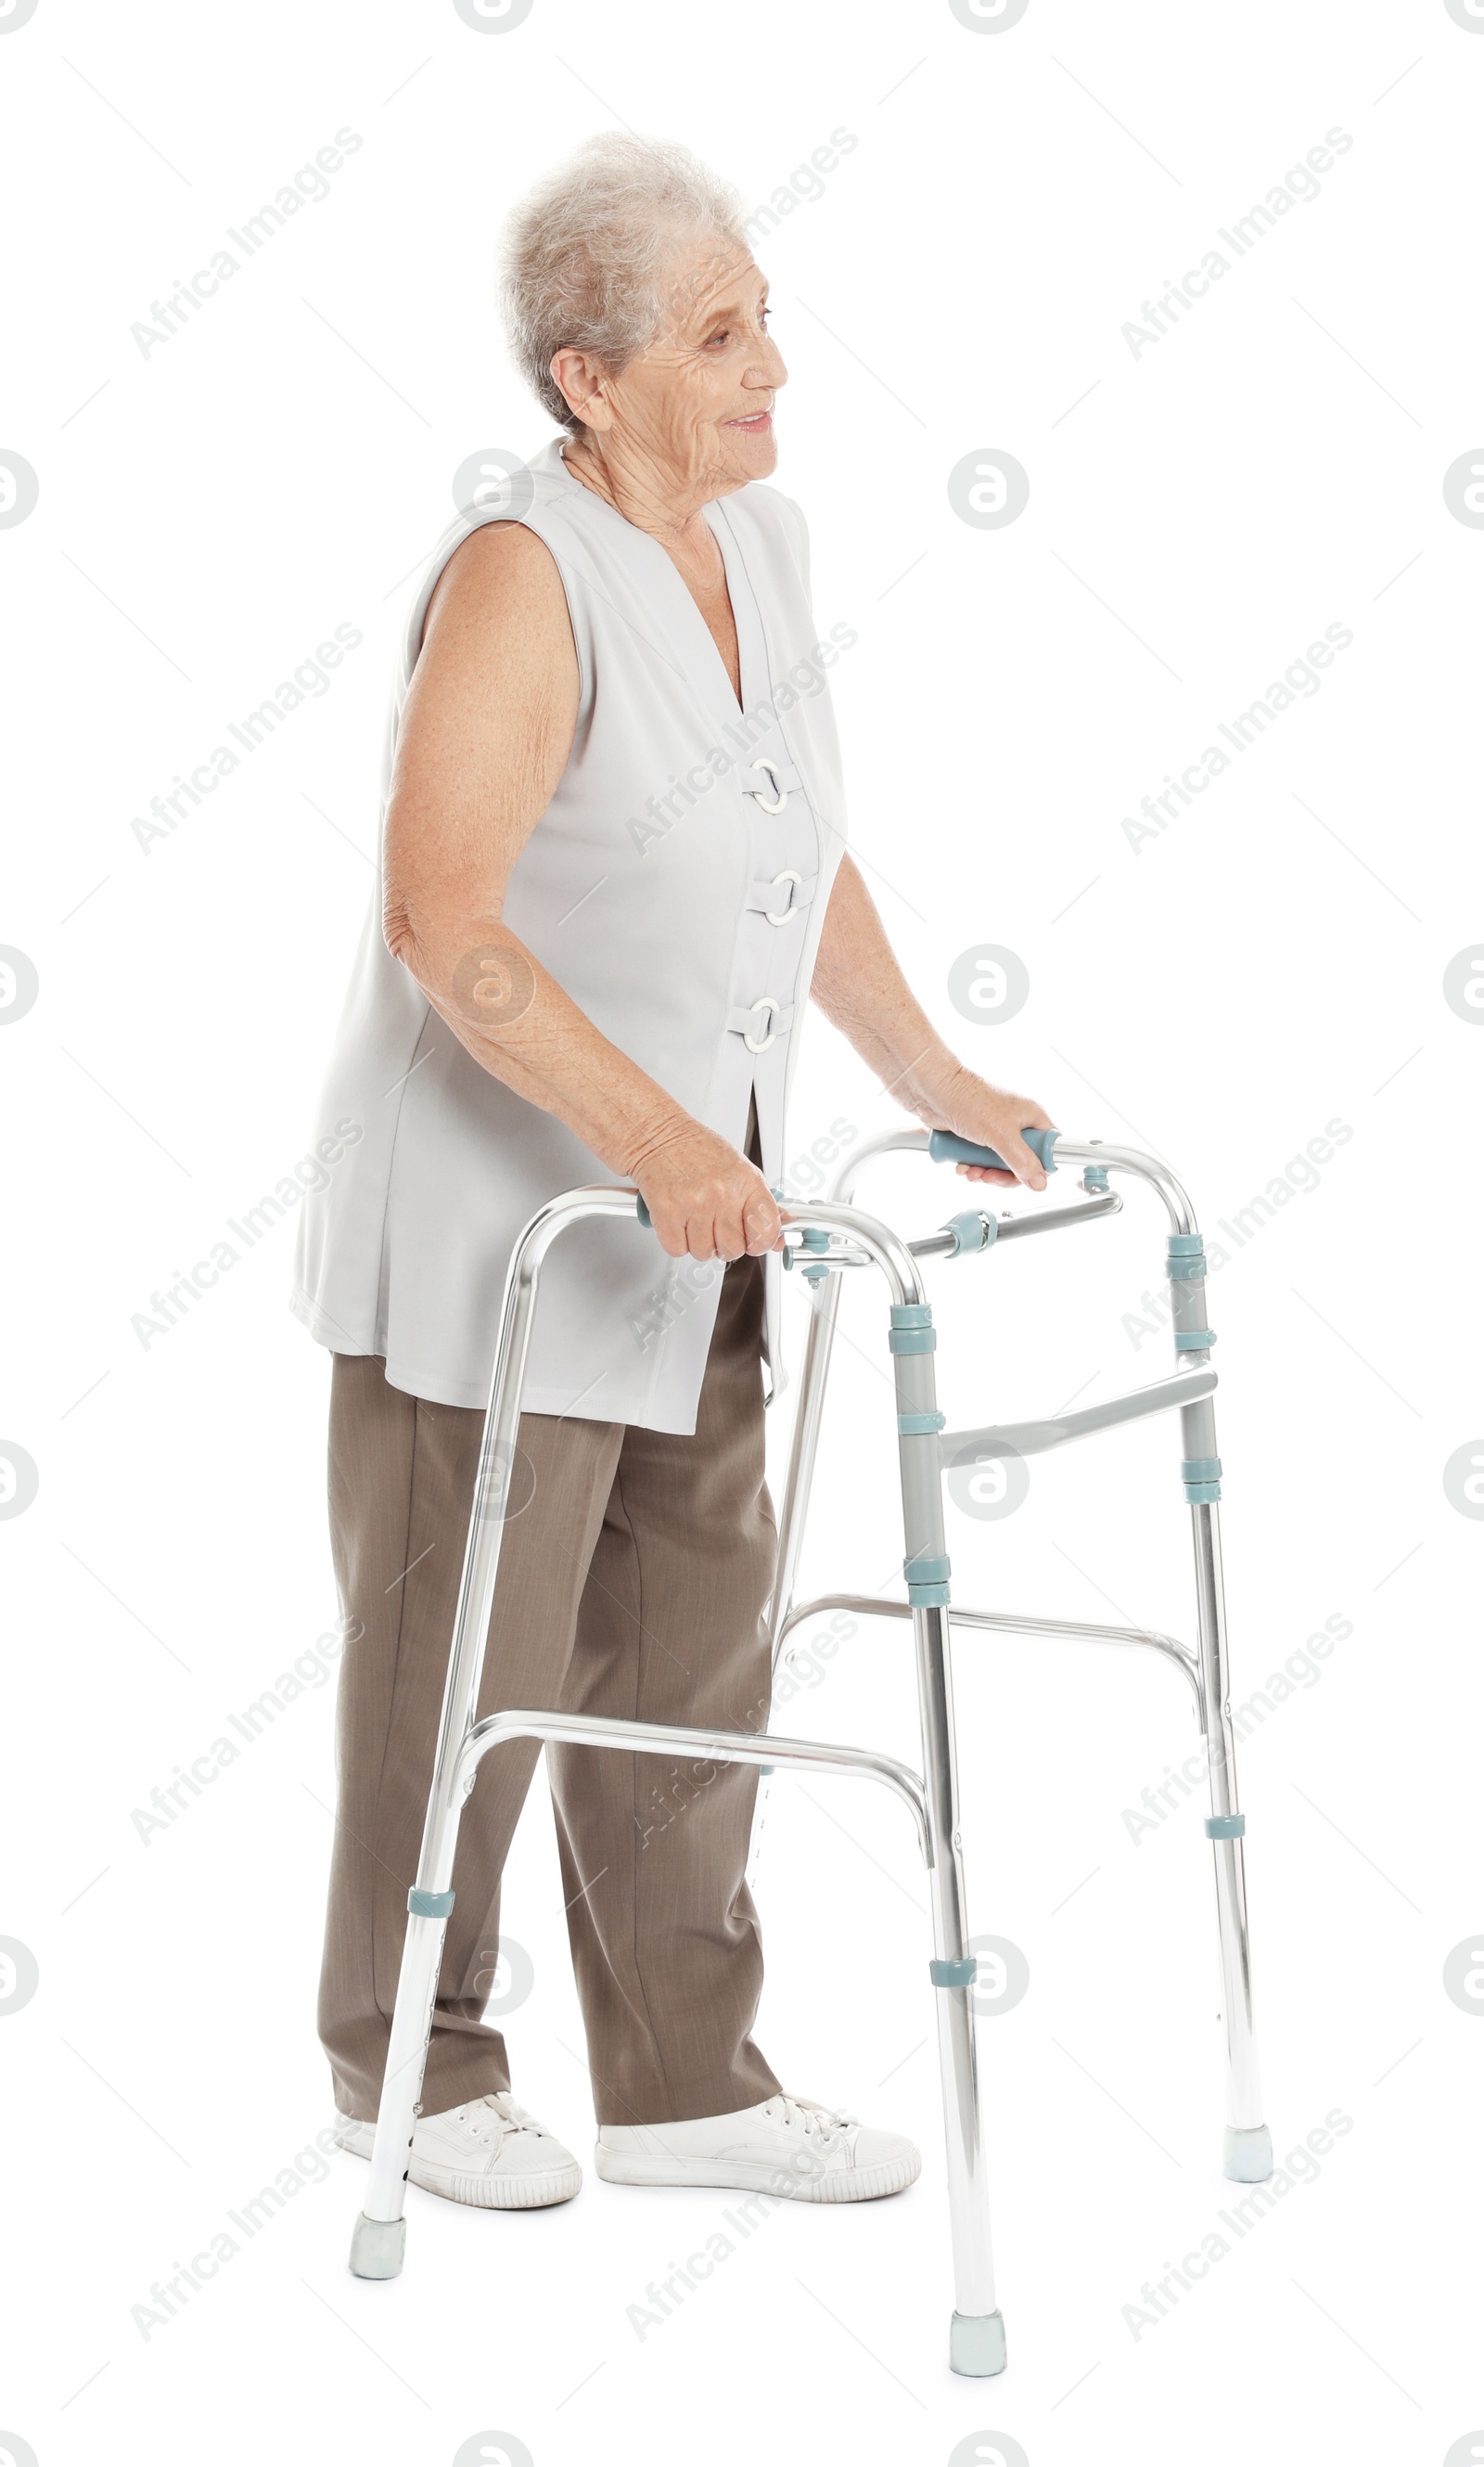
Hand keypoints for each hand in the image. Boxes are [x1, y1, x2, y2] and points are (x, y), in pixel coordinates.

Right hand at [632, 1118, 783, 1260]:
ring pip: (704, 1253)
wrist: (659, 1135)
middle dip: (723, 1244)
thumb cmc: (697, 1149)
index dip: (760, 1242)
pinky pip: (677, 1249)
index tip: (752, 1241)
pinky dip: (676, 1241)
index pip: (766, 1229)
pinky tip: (678, 1221)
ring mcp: (694, 1204)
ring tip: (694, 1219)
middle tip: (715, 1226)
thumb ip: (759, 1201)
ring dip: (698, 1243)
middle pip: (733, 1249)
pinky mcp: (667, 1212)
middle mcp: (722, 1193)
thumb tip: (782, 1226)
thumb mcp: (738, 1168)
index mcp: (746, 1181)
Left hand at [929, 1072, 1052, 1191]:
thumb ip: (1022, 1161)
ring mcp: (996, 1131)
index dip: (1040, 1167)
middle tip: (990, 1177)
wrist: (933, 1091)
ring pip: (999, 1165)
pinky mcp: (977, 1137)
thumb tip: (1039, 1183)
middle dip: (1003, 1175)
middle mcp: (1016, 1125)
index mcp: (1032, 1117)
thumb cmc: (969, 1100)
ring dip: (984, 1173)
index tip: (1026, 1177)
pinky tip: (962, 1166)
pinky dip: (971, 1167)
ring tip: (971, 1171)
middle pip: (1022, 1163)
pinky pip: (981, 1161)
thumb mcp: (1002, 1135)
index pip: (1049, 1149)